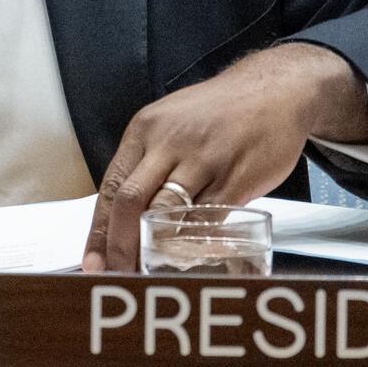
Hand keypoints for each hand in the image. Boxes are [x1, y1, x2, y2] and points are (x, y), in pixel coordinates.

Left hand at [82, 42, 364, 271]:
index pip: (110, 186)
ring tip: (148, 274)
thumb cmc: (219, 112)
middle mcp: (168, 142)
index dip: (98, 230)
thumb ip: (149, 162)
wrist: (275, 90)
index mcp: (145, 130)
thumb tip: (125, 213)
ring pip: (165, 213)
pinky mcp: (235, 177)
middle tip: (117, 276)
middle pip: (130, 201)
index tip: (92, 263)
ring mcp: (202, 159)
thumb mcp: (171, 122)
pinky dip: (194, 244)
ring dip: (153, 250)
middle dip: (119, 245)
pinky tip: (188, 259)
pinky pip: (207, 220)